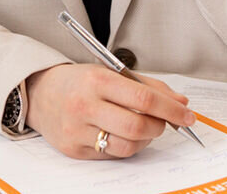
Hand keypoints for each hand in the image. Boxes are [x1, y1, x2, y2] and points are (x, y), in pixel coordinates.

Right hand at [25, 63, 194, 159]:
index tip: (187, 115)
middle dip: (159, 126)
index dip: (171, 109)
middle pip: (137, 125)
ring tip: (142, 128)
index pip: (144, 98)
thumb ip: (147, 86)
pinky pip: (111, 154)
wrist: (39, 93)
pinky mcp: (74, 149)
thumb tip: (180, 104)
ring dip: (144, 139)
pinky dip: (125, 146)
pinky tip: (122, 134)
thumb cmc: (80, 82)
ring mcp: (78, 130)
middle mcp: (85, 106)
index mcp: (97, 81)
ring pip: (127, 146)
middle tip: (163, 122)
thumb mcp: (110, 72)